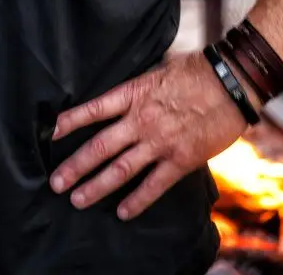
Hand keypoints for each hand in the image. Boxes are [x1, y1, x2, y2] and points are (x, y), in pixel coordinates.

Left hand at [50, 51, 252, 219]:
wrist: (230, 82)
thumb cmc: (196, 70)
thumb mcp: (158, 70)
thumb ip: (139, 88)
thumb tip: (126, 96)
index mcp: (133, 94)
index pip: (94, 110)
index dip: (71, 122)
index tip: (52, 133)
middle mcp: (140, 120)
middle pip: (99, 146)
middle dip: (75, 167)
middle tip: (56, 182)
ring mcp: (159, 142)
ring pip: (120, 169)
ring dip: (96, 187)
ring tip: (77, 199)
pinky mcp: (180, 160)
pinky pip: (153, 185)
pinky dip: (137, 201)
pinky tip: (123, 212)